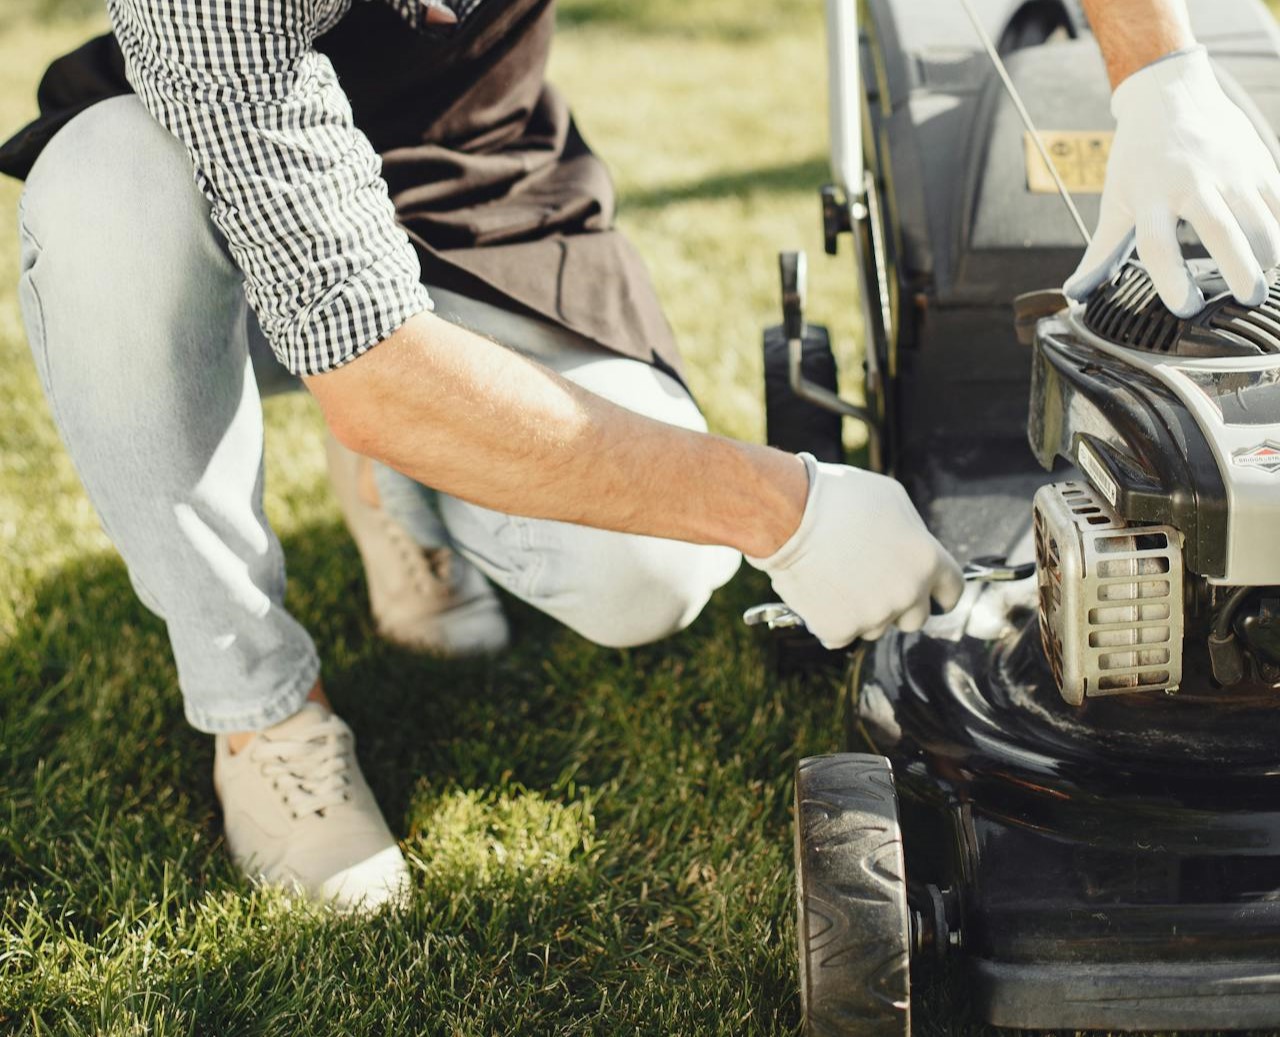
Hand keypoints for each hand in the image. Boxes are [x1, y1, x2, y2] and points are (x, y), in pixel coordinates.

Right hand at [745, 455, 964, 648]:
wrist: (789, 516)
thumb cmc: (838, 499)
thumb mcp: (892, 500)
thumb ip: (912, 533)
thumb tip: (910, 550)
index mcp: (927, 561)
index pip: (952, 591)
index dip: (942, 594)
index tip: (934, 598)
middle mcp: (907, 594)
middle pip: (915, 619)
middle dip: (899, 605)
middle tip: (871, 584)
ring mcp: (873, 616)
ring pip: (875, 627)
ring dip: (862, 611)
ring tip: (836, 578)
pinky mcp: (839, 630)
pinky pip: (840, 635)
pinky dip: (830, 620)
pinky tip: (818, 592)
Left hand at [1065, 47, 1279, 317]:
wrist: (1169, 94)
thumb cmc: (1137, 157)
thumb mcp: (1116, 200)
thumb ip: (1102, 250)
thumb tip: (1075, 292)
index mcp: (1151, 196)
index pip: (1158, 245)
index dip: (1171, 279)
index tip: (1186, 308)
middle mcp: (1192, 182)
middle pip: (1221, 231)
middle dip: (1239, 269)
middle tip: (1247, 300)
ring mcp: (1230, 171)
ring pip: (1260, 218)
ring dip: (1268, 253)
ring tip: (1264, 281)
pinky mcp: (1258, 162)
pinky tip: (1276, 253)